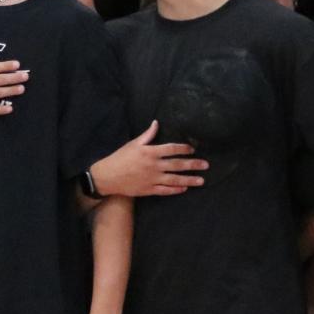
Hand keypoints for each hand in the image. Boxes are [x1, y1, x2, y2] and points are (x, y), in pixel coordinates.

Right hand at [91, 121, 207, 196]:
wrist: (107, 177)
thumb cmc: (120, 158)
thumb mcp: (133, 144)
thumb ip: (147, 135)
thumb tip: (156, 123)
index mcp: (150, 152)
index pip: (171, 149)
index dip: (183, 148)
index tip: (193, 149)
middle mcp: (154, 166)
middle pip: (177, 165)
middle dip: (193, 165)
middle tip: (206, 165)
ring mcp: (152, 179)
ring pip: (174, 180)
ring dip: (189, 179)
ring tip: (201, 180)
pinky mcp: (149, 190)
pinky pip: (165, 191)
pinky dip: (176, 190)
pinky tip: (185, 188)